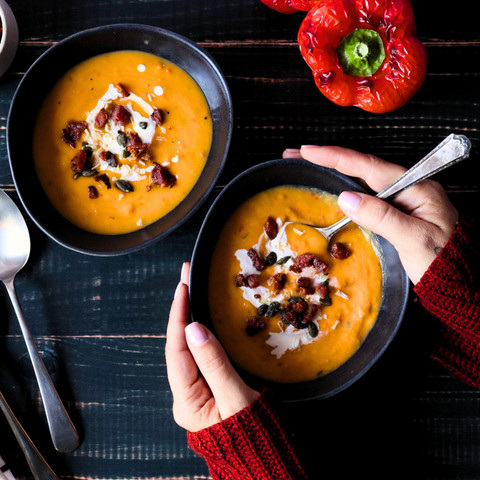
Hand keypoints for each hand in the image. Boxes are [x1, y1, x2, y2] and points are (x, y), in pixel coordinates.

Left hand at [165, 262, 259, 432]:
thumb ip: (215, 364)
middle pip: (179, 346)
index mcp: (187, 402)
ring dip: (190, 320)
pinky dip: (202, 334)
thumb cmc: (254, 437)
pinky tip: (203, 319)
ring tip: (190, 291)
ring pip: (189, 349)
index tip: (182, 288)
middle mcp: (186, 396)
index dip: (179, 316)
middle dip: (181, 311)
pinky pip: (201, 356)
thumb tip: (194, 329)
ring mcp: (197, 393)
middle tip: (185, 279)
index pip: (177, 350)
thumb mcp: (237, 399)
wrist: (267, 461)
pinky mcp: (210, 389)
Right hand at [283, 145, 458, 283]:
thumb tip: (345, 198)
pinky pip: (366, 196)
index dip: (335, 156)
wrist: (460, 282)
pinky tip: (331, 188)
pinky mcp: (395, 213)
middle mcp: (407, 189)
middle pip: (362, 167)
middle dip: (328, 158)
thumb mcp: (413, 239)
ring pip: (361, 181)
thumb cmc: (443, 262)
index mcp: (415, 188)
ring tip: (307, 165)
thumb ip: (380, 216)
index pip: (368, 166)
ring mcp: (401, 201)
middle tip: (297, 154)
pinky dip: (344, 189)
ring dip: (333, 172)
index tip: (308, 151)